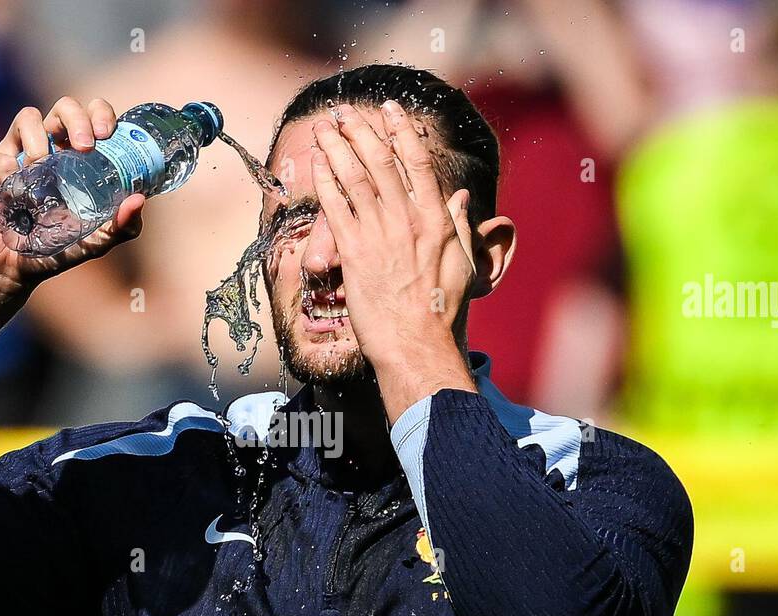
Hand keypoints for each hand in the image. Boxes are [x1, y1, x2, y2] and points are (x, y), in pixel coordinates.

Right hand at [0, 97, 145, 296]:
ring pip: (27, 117)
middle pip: (63, 107)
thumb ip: (118, 227)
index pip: (90, 117)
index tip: (107, 134)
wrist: (5, 273)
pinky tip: (9, 195)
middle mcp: (46, 149)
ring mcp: (14, 154)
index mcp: (73, 159)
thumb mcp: (91, 243)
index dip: (100, 113)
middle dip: (76, 118)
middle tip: (85, 147)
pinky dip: (5, 171)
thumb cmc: (49, 252)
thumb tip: (139, 200)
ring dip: (39, 142)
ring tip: (40, 175)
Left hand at [310, 99, 477, 414]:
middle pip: (380, 161)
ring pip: (354, 177)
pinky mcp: (354, 253)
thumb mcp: (462, 263)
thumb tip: (460, 195)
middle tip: (344, 112)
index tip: (389, 109)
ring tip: (324, 126)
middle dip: (360, 130)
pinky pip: (335, 207)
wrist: (417, 344)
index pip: (417, 161)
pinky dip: (324, 180)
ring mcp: (379, 235)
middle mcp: (407, 220)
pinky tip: (316, 162)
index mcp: (436, 219)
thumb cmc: (442, 311)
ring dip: (336, 146)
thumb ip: (458, 224)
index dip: (401, 130)